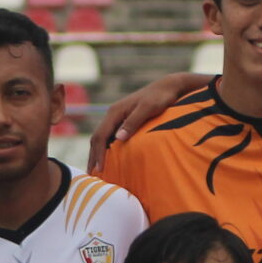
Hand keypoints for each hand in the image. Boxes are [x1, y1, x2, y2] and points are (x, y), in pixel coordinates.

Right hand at [86, 73, 204, 170]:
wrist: (168, 87)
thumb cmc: (160, 98)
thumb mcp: (148, 109)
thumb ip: (133, 122)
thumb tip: (118, 138)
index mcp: (115, 112)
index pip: (100, 136)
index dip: (98, 154)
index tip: (99, 169)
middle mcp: (113, 114)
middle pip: (97, 138)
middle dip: (93, 156)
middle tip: (93, 175)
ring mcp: (118, 117)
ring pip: (103, 137)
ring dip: (98, 153)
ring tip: (97, 169)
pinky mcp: (125, 119)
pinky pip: (111, 136)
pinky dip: (107, 148)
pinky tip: (111, 158)